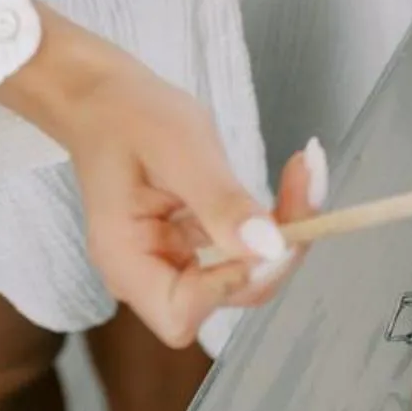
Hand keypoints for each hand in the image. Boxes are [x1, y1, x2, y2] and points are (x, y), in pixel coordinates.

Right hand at [0, 10, 321, 348]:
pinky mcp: (193, 243)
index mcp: (125, 261)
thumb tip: (269, 249)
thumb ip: (221, 202)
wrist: (105, 97)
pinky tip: (295, 173)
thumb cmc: (127, 115)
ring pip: (246, 270)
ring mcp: (172, 260)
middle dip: (275, 249)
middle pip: (226, 294)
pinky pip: (243, 245)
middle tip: (305, 181)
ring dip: (285, 229)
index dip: (229, 284)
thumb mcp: (178, 148)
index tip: (264, 232)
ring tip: (305, 170)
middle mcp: (147, 273)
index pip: (182, 313)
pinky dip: (274, 217)